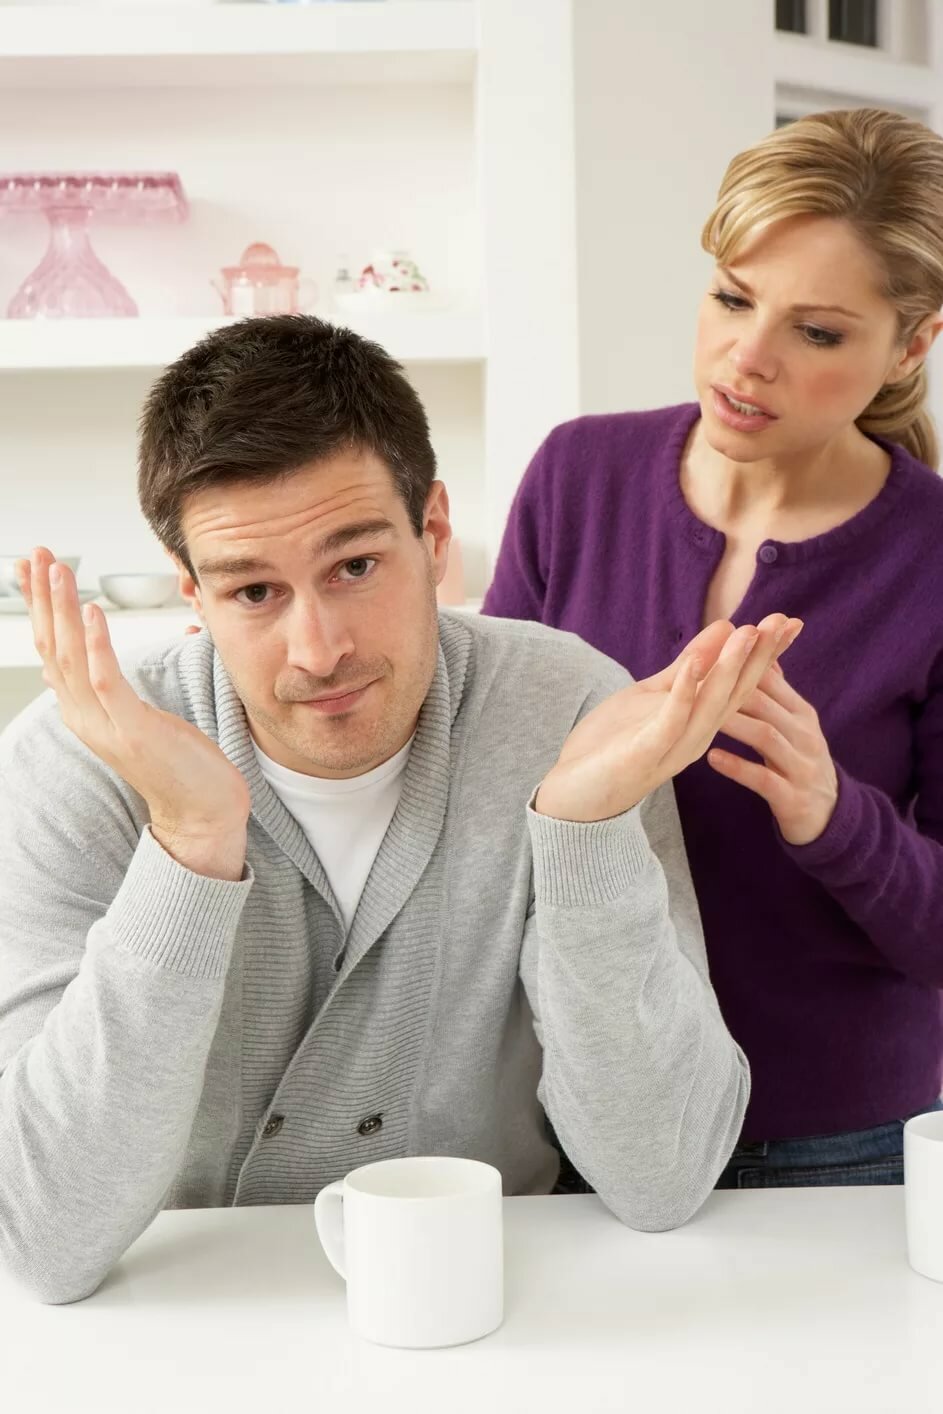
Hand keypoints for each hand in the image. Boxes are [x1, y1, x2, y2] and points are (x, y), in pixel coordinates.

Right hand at [18, 549, 249, 878]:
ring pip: (71, 656)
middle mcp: (84, 716)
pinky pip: (106, 680)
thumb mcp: (136, 717)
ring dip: (63, 609)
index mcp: (84, 711)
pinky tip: (95, 611)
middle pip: (52, 646)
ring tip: (58, 570)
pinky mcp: (132, 730)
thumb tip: (77, 667)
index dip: (41, 607)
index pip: (52, 648)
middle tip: (37, 554)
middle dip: (43, 597)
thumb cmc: (180, 765)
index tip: (33, 568)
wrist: (203, 814)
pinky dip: (97, 644)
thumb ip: (108, 690)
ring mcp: (105, 725)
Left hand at [535, 614, 801, 822]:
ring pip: (711, 706)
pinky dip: (683, 693)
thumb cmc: (614, 745)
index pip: (739, 683)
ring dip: (728, 669)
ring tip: (746, 634)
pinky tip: (693, 666)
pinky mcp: (646, 755)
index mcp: (699, 722)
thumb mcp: (655, 696)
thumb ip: (687, 667)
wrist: (575, 795)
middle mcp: (695, 736)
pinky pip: (670, 723)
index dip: (764, 654)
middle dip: (759, 657)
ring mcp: (673, 748)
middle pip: (736, 693)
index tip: (789, 622)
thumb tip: (724, 627)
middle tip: (782, 622)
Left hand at [707, 662, 837, 844]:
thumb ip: (776, 692)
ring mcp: (801, 766)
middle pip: (766, 704)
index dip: (742, 661)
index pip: (771, 679)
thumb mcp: (794, 724)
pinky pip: (764, 779)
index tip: (708, 649)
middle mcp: (805, 735)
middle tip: (695, 677)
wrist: (828, 816)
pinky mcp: (793, 797)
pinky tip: (711, 757)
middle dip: (732, 687)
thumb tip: (760, 654)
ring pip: (766, 737)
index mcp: (801, 713)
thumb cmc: (800, 761)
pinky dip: (738, 767)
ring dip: (733, 723)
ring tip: (700, 713)